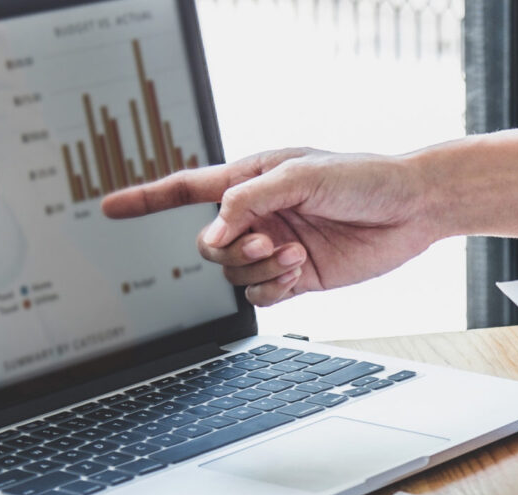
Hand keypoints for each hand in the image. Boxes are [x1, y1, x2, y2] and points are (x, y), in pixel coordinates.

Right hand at [102, 148, 437, 306]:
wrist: (409, 209)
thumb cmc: (361, 177)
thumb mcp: (301, 175)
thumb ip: (250, 199)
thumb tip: (213, 233)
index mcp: (250, 180)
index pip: (186, 190)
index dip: (145, 199)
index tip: (108, 209)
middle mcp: (258, 216)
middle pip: (207, 245)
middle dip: (230, 247)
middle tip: (270, 239)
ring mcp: (276, 248)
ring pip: (233, 273)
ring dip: (258, 268)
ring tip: (295, 254)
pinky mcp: (298, 277)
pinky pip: (260, 295)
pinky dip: (271, 288)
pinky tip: (298, 272)